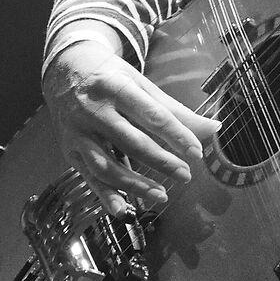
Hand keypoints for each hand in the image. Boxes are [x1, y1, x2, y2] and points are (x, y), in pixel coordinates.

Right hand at [44, 24, 219, 214]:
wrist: (65, 69)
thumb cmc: (112, 78)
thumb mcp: (141, 84)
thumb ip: (175, 110)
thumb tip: (214, 129)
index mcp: (116, 86)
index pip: (151, 114)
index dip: (176, 135)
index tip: (196, 152)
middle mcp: (93, 109)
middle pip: (130, 140)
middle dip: (160, 161)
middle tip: (185, 175)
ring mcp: (78, 132)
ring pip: (106, 164)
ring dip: (134, 184)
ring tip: (161, 196)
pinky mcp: (71, 150)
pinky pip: (89, 177)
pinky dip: (106, 196)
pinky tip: (125, 210)